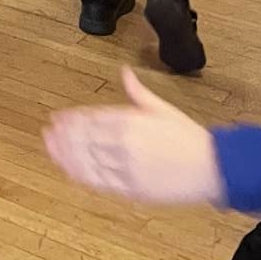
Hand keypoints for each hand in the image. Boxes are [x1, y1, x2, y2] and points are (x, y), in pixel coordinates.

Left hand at [44, 69, 224, 205]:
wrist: (213, 167)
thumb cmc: (189, 137)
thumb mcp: (163, 109)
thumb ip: (138, 93)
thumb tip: (125, 72)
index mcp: (132, 121)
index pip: (92, 118)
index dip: (72, 119)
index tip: (56, 119)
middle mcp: (126, 143)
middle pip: (85, 139)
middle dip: (64, 136)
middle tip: (47, 133)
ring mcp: (127, 167)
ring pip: (88, 160)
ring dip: (66, 155)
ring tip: (51, 150)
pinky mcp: (132, 187)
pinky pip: (100, 181)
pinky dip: (82, 175)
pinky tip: (69, 170)